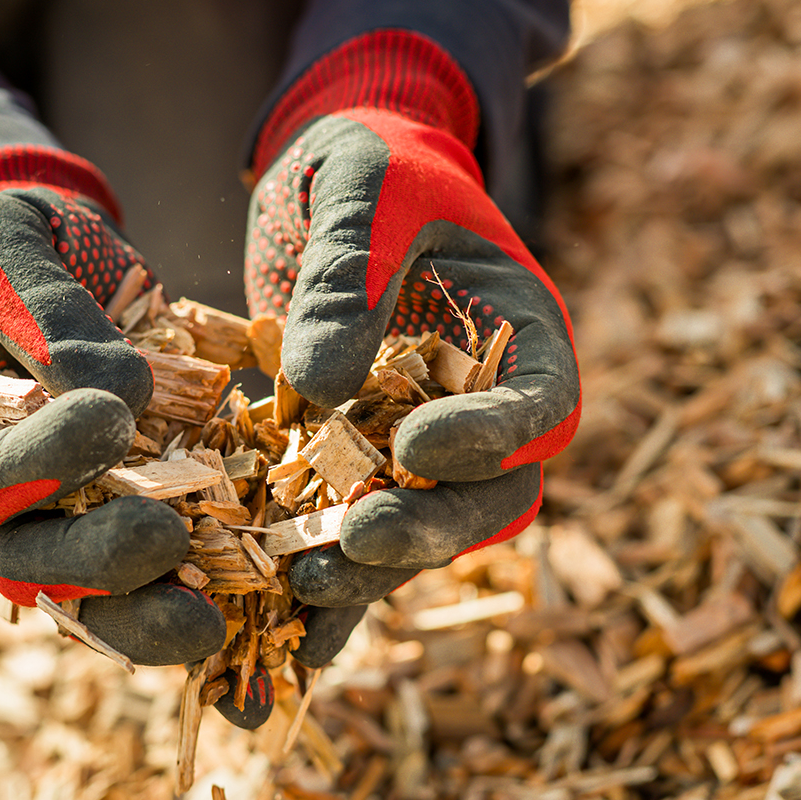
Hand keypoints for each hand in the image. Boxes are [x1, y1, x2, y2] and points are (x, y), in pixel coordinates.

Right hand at [0, 147, 226, 665]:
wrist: (45, 267)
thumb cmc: (7, 250)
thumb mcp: (8, 247)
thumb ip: (50, 317)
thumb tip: (122, 395)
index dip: (37, 464)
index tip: (111, 421)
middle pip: (24, 563)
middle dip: (96, 560)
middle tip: (165, 534)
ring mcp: (44, 531)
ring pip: (82, 602)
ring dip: (144, 617)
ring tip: (207, 621)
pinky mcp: (106, 534)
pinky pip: (137, 592)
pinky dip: (180, 603)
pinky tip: (235, 607)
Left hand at [245, 31, 580, 627]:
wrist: (331, 179)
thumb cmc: (367, 160)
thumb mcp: (359, 187)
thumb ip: (347, 271)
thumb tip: (320, 384)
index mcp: (523, 336)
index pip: (537, 408)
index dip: (491, 438)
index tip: (418, 446)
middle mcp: (487, 412)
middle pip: (488, 498)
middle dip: (425, 529)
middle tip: (355, 544)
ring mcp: (423, 456)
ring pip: (414, 539)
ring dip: (361, 578)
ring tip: (294, 595)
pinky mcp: (358, 479)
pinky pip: (345, 546)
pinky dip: (310, 591)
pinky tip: (263, 640)